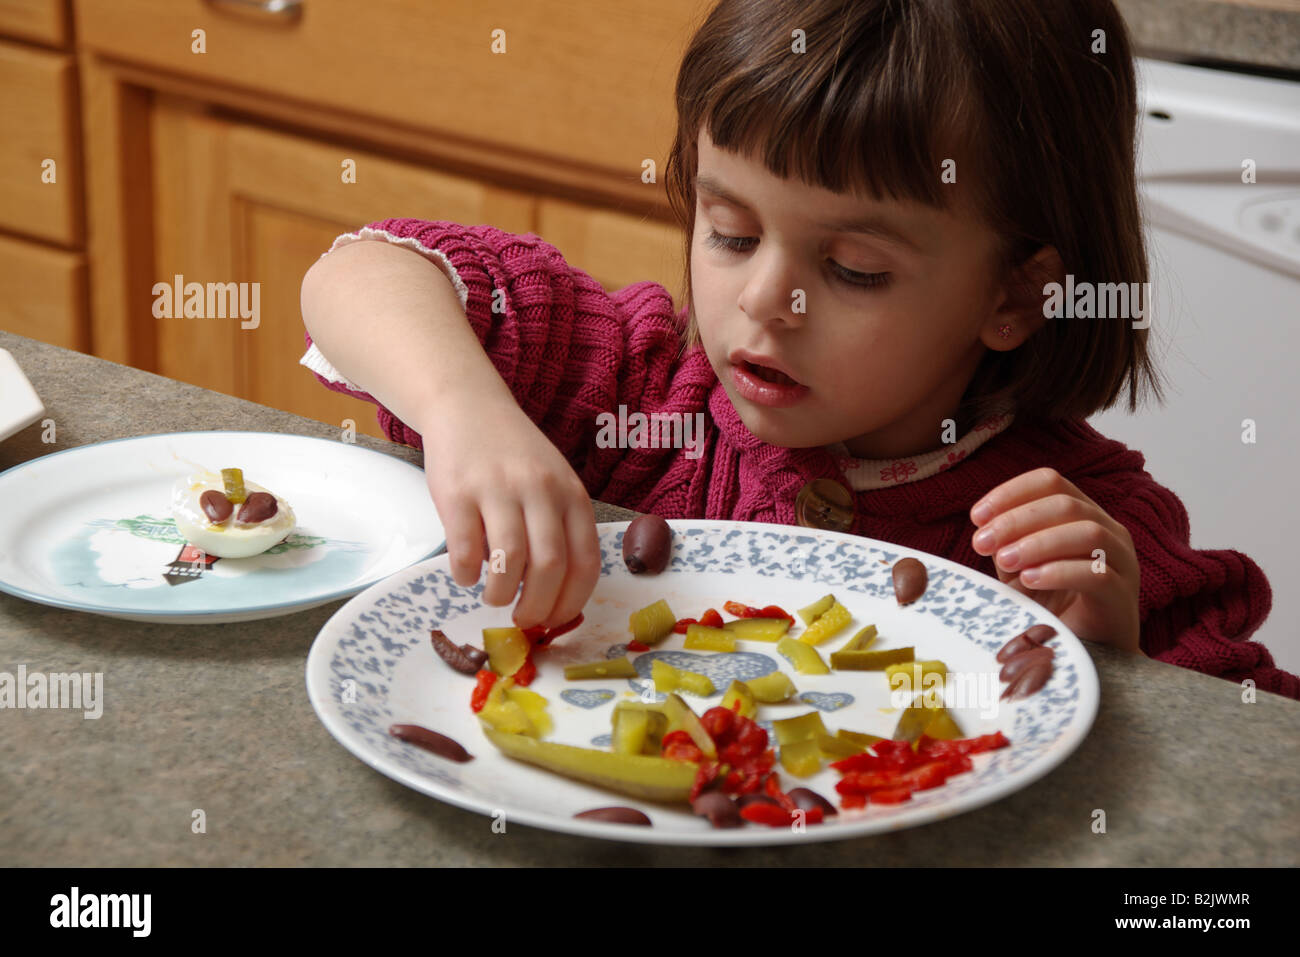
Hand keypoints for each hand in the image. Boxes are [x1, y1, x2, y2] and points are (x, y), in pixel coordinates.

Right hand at [419, 390, 601, 630]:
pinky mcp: (457, 493)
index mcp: (571, 494)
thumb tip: (556, 598)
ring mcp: (498, 490)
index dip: (571, 602)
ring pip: (508, 563)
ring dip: (500, 594)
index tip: (555, 621)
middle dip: (536, 607)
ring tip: (493, 596)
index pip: (585, 562)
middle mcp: (540, 490)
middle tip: (521, 618)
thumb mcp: (552, 483)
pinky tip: (466, 574)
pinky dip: (466, 575)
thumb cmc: (514, 456)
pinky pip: (465, 551)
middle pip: (549, 568)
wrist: (466, 405)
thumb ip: (559, 528)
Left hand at [970, 467, 1140, 653]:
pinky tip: (1029, 579)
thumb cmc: (1050, 603)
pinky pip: (1098, 574)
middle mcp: (1108, 530)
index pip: (1050, 482)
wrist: (1082, 651)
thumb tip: (983, 523)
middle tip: (981, 543)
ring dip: (1038, 543)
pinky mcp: (1123, 595)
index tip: (976, 516)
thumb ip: (1005, 542)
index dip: (1010, 493)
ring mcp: (1122, 561)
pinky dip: (1059, 571)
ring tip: (1004, 561)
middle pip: (1066, 504)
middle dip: (1016, 520)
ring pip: (1088, 533)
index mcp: (1083, 514)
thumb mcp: (1019, 566)